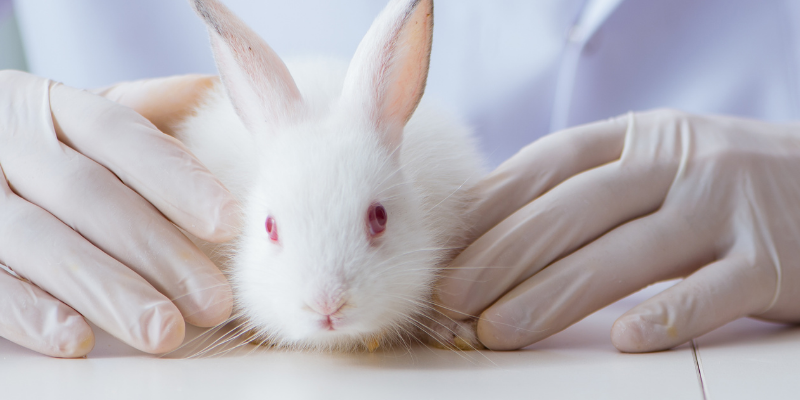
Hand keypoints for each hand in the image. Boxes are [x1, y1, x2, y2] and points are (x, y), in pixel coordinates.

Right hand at [0, 70, 235, 356]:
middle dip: (157, 251)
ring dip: (108, 291)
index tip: (228, 223)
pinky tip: (76, 339)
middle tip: (214, 301)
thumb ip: (146, 106)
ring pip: (41, 243)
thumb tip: (215, 90)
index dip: (175, 178)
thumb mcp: (81, 116)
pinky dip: (30, 312)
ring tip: (165, 332)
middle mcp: (8, 145)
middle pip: (89, 195)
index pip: (118, 134)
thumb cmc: (42, 147)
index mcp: (50, 108)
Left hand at [438, 109, 799, 351]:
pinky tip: (625, 343)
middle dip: (505, 258)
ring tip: (499, 332)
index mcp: (641, 137)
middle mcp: (680, 162)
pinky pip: (715, 290)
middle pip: (577, 210)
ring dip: (555, 296)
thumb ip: (587, 186)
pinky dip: (670, 316)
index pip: (553, 162)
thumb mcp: (653, 163)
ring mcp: (728, 206)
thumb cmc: (716, 185)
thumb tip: (491, 226)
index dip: (495, 204)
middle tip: (452, 299)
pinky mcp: (775, 259)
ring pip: (629, 253)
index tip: (446, 248)